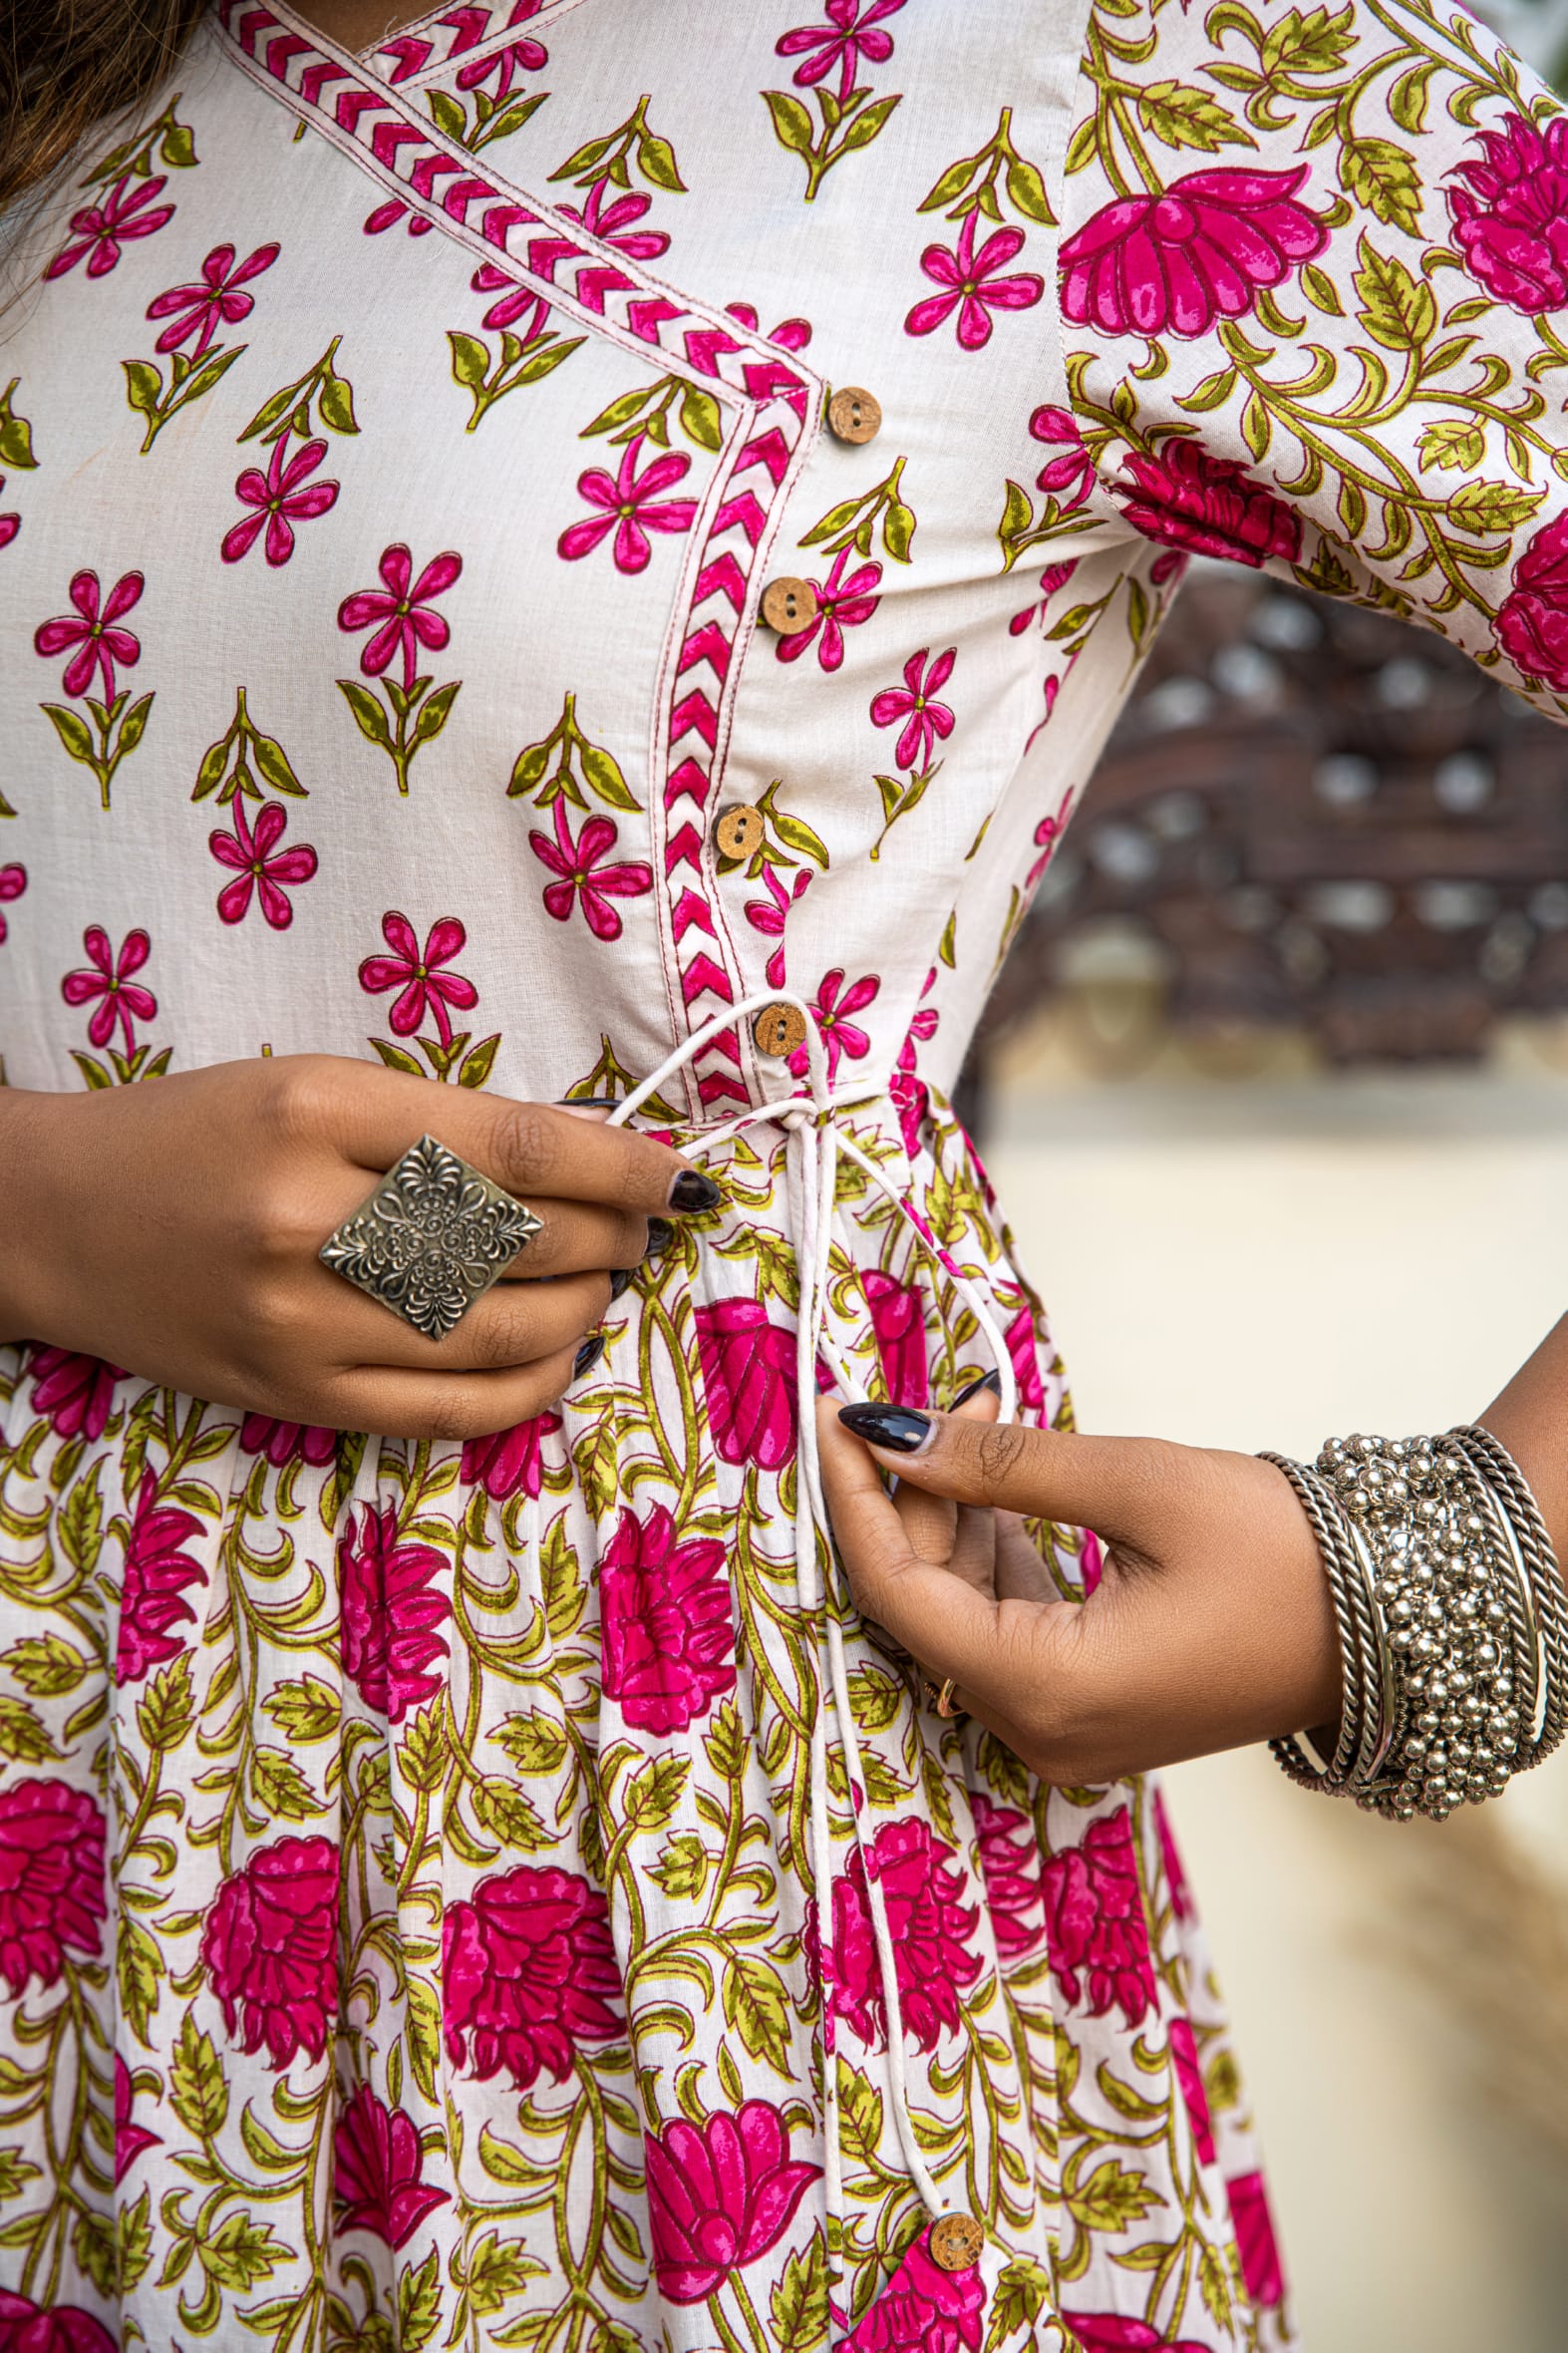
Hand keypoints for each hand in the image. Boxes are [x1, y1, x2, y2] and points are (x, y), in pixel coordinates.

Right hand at [0, 1056, 714, 1439]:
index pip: (518, 1150)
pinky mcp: (295, 1400)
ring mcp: (301, 1324)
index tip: (678, 1175)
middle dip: (612, 1237)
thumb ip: (445, 1121)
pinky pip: (450, 1413)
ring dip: (585, 1310)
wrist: (57, 1220)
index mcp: (318, 1113)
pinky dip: (531, 1389)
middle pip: (520, 1243)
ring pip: (502, 1335)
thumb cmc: (199, 1135)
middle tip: (640, 1226)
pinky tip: (560, 1355)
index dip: (622, 1168)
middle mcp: (309, 1221)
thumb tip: (595, 1162)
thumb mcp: (315, 1086)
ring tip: (606, 1282)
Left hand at [816, 1392, 1341, 1782]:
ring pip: (960, 1615)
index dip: (855, 1496)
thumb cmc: (1279, 1551)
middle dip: (913, 1494)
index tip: (835, 1410)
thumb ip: (999, 1465)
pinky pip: (1006, 1630)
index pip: (894, 1590)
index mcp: (1044, 1690)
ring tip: (982, 1415)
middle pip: (922, 1606)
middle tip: (940, 1394)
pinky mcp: (1091, 1710)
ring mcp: (1066, 1730)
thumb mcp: (1133, 1485)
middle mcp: (1040, 1731)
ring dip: (954, 1517)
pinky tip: (1004, 1483)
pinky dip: (994, 1554)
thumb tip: (887, 1434)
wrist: (1401, 1620)